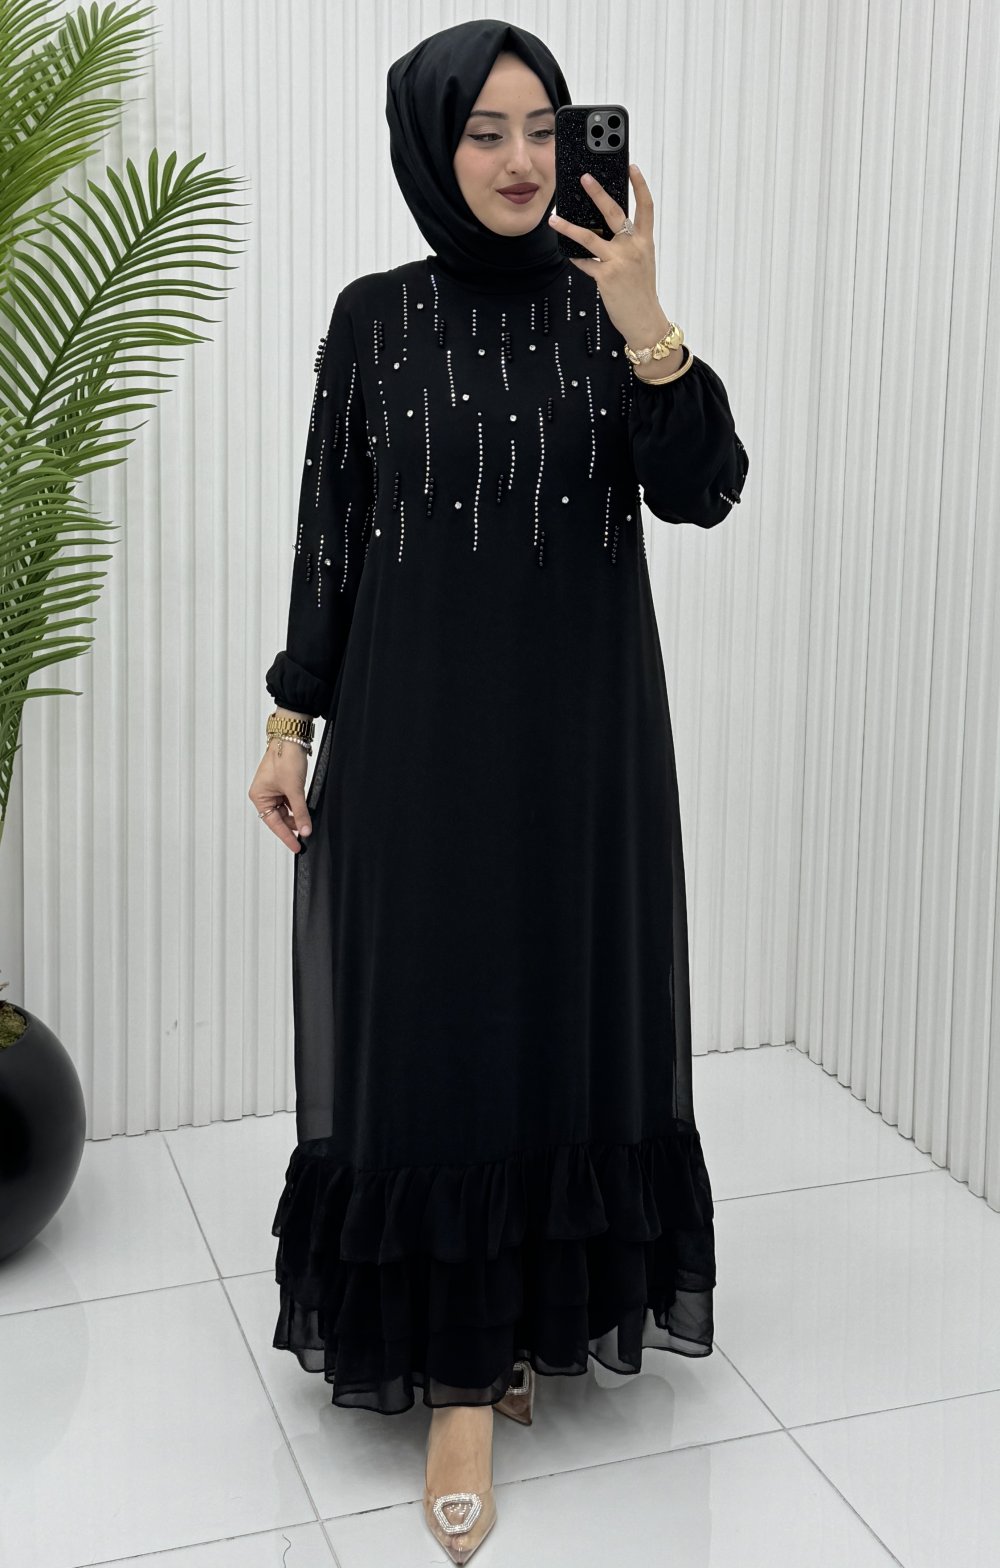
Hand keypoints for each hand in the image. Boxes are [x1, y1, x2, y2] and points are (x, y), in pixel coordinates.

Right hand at [248, 743, 311, 853]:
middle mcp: (264, 794)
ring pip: (286, 810)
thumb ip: (300, 812)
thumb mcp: (295, 789)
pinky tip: (306, 811)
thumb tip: (305, 829)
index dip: (286, 836)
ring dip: (296, 815)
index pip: (273, 823)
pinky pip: (291, 801)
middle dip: (293, 825)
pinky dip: (298, 807)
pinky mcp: (284, 784)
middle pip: (279, 818)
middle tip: (306, 835)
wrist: (292, 739)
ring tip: (307, 821)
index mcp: (259, 796)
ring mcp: (274, 789)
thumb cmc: (285, 758)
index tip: (296, 847)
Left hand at [547, 164, 662, 344]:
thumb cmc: (641, 292)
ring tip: (554, 218)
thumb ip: (627, 245)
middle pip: (614, 213)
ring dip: (568, 226)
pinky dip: (575, 258)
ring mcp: (619, 261)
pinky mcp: (606, 277)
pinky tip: (567, 253)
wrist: (645, 320)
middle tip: (585, 178)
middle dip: (598, 193)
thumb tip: (604, 231)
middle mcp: (633, 248)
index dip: (640, 186)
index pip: (645, 207)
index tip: (632, 167)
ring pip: (589, 237)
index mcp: (644, 242)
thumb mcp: (641, 263)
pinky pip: (585, 263)